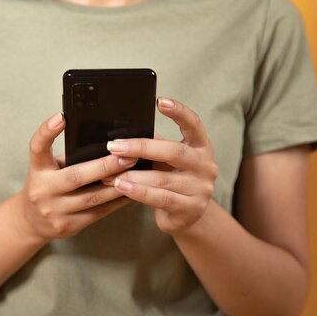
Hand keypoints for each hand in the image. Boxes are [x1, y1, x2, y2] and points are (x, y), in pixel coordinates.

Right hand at [17, 112, 133, 240]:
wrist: (31, 222)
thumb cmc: (47, 186)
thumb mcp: (49, 168)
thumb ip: (69, 158)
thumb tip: (105, 144)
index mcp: (38, 170)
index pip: (37, 148)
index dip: (47, 131)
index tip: (61, 117)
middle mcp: (43, 190)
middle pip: (76, 176)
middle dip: (105, 166)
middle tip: (128, 155)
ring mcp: (55, 211)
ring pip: (92, 198)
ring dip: (117, 184)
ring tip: (136, 172)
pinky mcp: (69, 226)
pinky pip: (98, 213)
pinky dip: (116, 202)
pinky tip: (131, 191)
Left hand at [103, 98, 218, 234]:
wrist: (186, 215)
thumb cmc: (171, 179)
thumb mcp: (166, 159)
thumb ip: (153, 144)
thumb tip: (122, 131)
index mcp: (201, 146)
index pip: (194, 123)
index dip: (179, 111)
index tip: (160, 100)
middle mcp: (206, 165)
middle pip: (174, 151)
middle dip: (141, 148)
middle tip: (114, 146)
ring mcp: (202, 188)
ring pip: (163, 178)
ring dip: (133, 175)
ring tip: (110, 172)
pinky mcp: (192, 208)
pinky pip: (162, 198)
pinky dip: (139, 192)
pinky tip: (122, 187)